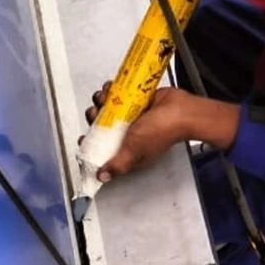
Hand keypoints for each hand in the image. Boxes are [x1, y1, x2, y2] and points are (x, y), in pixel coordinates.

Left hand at [83, 83, 240, 181]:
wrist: (181, 110)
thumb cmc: (162, 131)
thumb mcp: (134, 150)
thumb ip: (117, 164)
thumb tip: (102, 177)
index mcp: (128, 151)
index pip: (103, 149)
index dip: (91, 143)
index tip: (84, 135)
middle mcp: (129, 135)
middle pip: (102, 126)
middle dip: (94, 117)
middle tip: (95, 111)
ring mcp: (132, 116)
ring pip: (108, 108)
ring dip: (101, 101)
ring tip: (103, 96)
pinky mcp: (136, 101)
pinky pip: (119, 95)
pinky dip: (112, 90)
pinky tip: (111, 87)